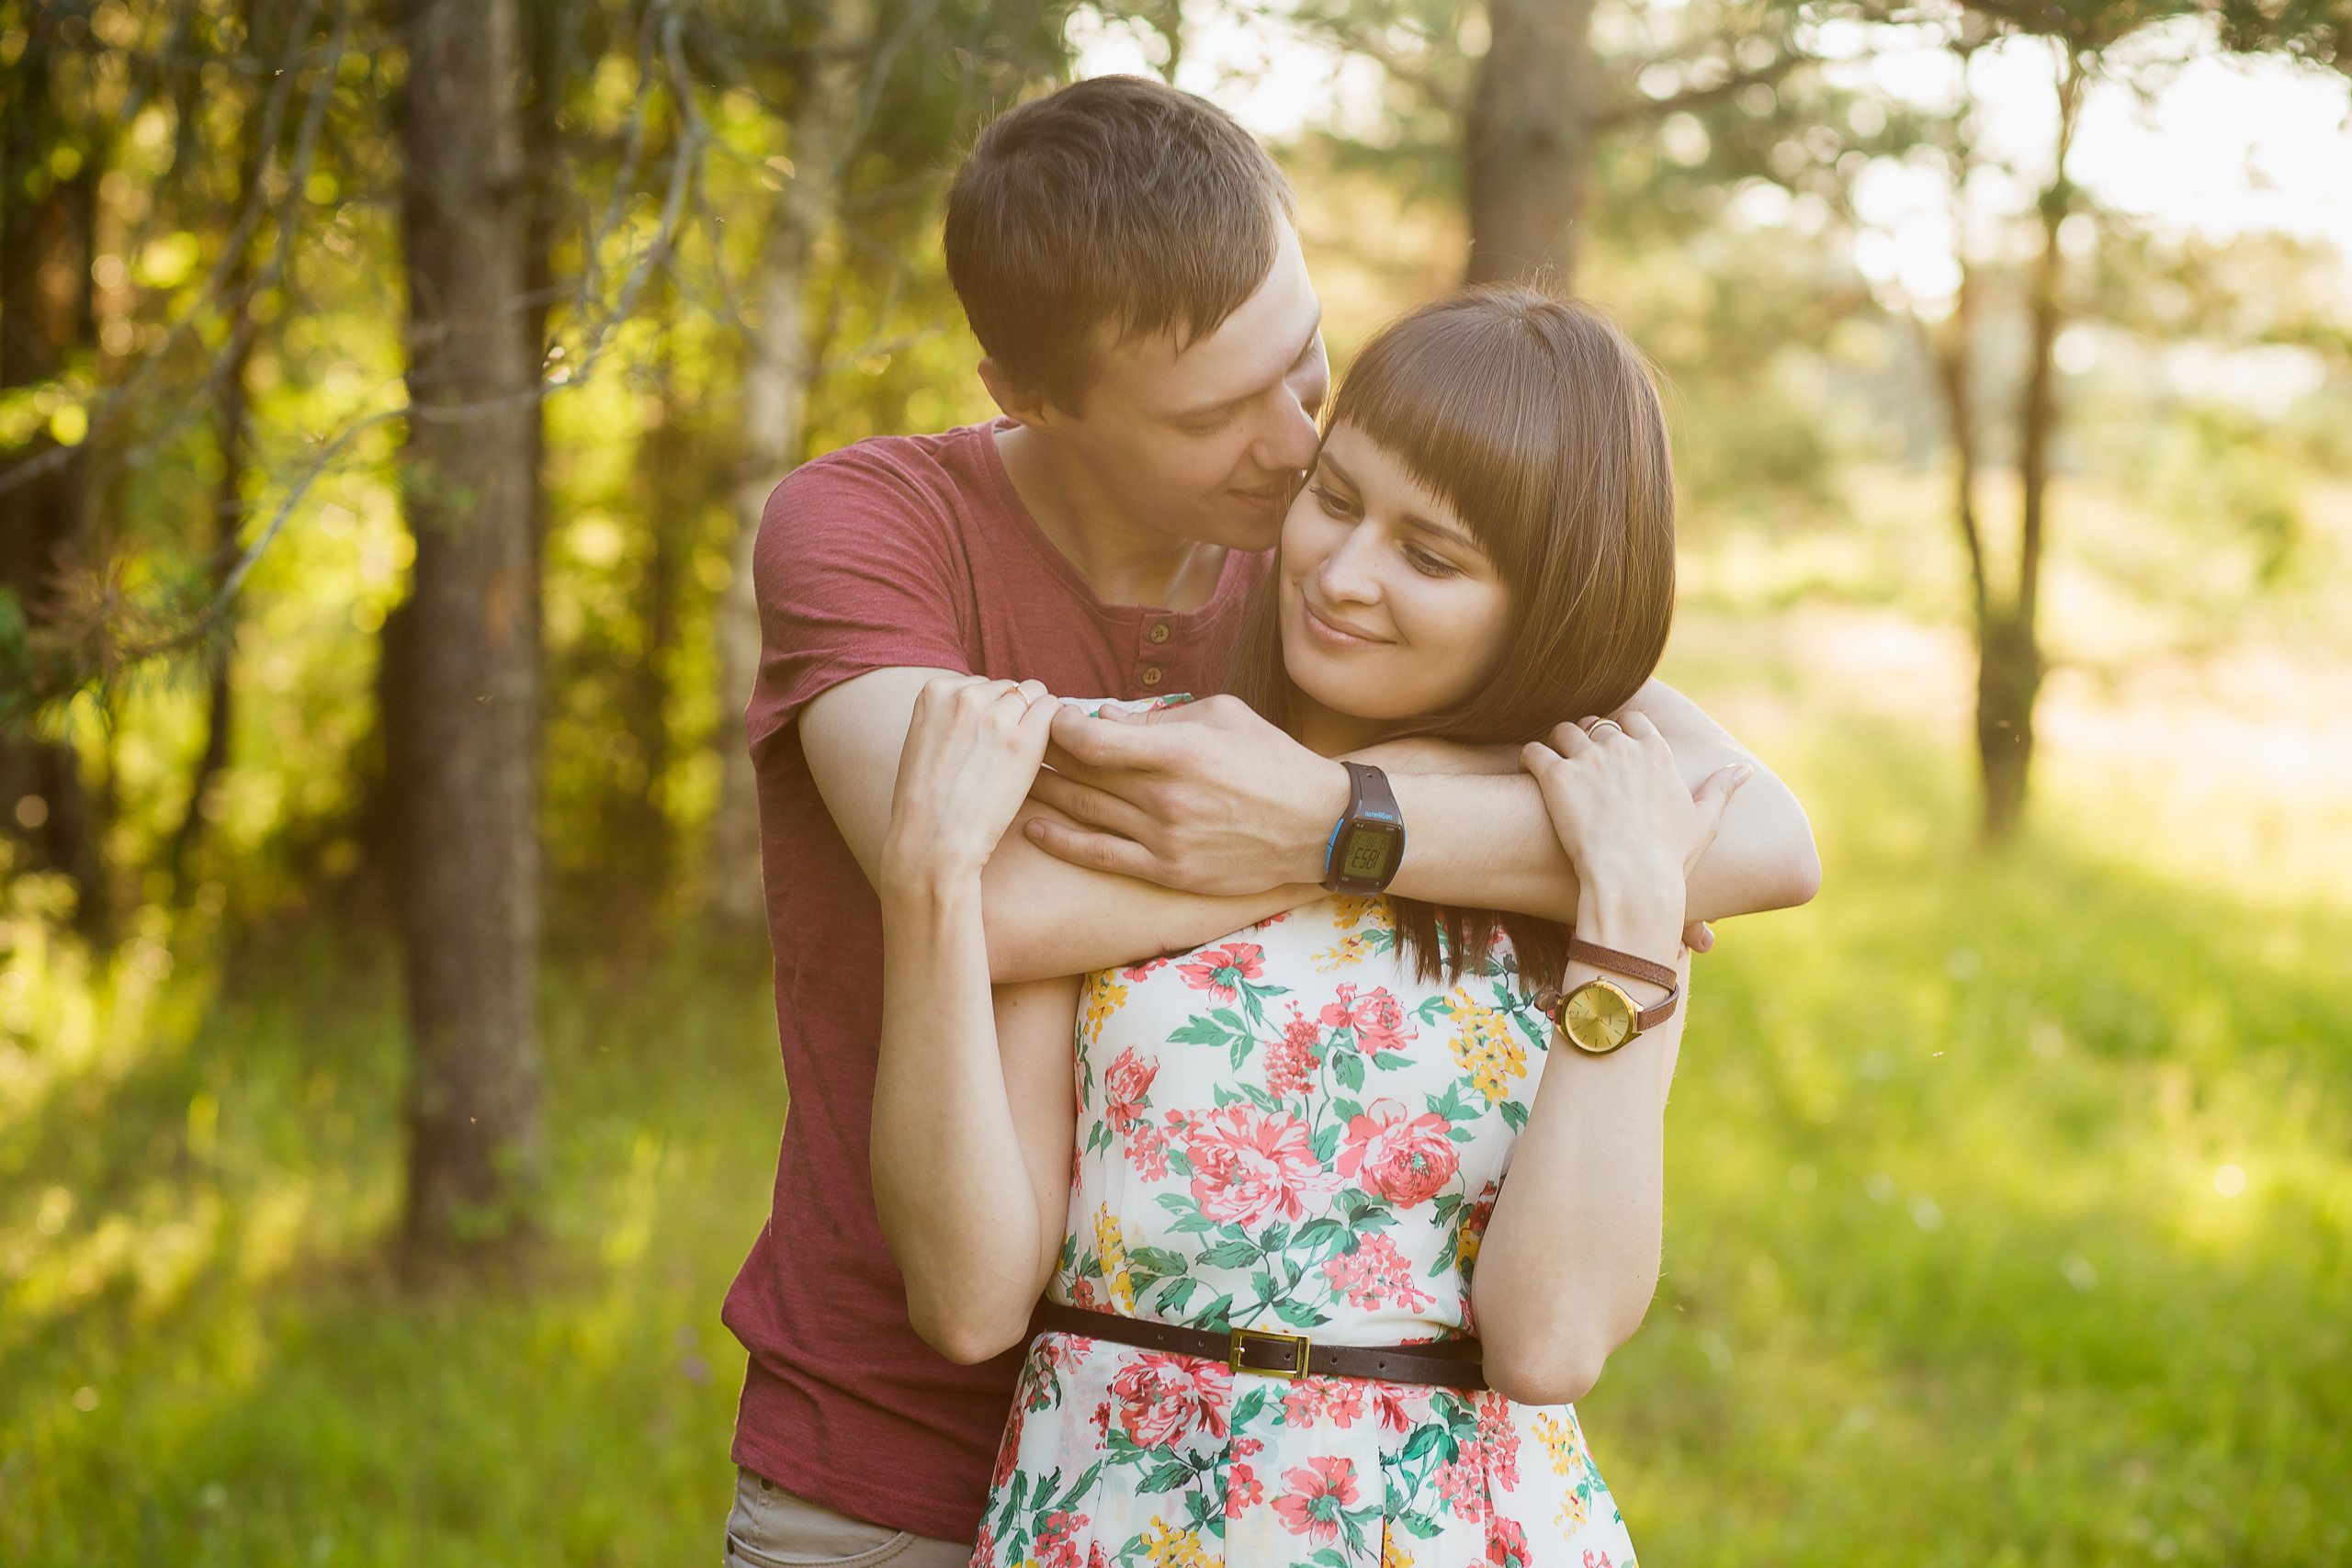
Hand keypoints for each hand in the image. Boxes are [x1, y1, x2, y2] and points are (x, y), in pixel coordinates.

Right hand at [882, 677, 1059, 887]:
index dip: (988, 712)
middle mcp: (966, 694)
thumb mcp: (922, 741)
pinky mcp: (1025, 739)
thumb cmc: (926, 802)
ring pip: (1034, 694)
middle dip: (1012, 713)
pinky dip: (1053, 728)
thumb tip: (987, 706)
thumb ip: (950, 715)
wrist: (932, 840)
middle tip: (1004, 752)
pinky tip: (1041, 754)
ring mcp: (996, 715)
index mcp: (935, 690)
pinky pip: (1053, 711)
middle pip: (1008, 687)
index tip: (985, 740)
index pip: (981, 684)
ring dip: (1034, 719)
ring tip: (1019, 756)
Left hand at [1022, 694, 1347, 893]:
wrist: (1319, 826)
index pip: (1092, 739)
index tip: (1053, 718)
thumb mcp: (1223, 716)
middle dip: (1046, 756)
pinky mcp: (1168, 871)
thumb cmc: (1272, 760)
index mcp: (1179, 751)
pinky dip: (1063, 841)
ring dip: (1046, 793)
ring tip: (1017, 780)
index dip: (1061, 726)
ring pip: (1085, 812)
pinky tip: (1035, 827)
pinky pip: (1101, 856)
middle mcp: (1166, 797)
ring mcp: (1165, 839)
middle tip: (1023, 744)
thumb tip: (1106, 719)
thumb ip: (1160, 716)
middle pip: (1082, 774)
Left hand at [1519, 713, 1749, 954]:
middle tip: (1578, 763)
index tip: (1611, 750)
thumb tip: (1743, 769)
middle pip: (1595, 724)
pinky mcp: (1557, 776)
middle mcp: (1622, 748)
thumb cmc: (1670, 859)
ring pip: (1563, 731)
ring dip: (1557, 744)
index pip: (1633, 721)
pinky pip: (1533, 750)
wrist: (1633, 881)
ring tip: (1553, 766)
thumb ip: (1721, 789)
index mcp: (1656, 753)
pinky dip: (1529, 758)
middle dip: (1586, 739)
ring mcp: (1588, 759)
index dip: (1619, 732)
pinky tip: (1530, 773)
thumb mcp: (1704, 823)